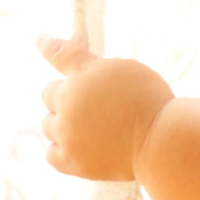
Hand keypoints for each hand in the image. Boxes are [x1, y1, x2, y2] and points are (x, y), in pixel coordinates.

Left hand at [37, 34, 174, 180]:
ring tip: (90, 128)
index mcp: (83, 75)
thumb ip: (97, 69)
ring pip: (48, 124)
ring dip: (63, 123)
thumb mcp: (128, 71)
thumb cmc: (152, 103)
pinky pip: (51, 154)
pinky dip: (62, 149)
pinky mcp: (72, 161)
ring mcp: (67, 133)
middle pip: (48, 94)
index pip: (60, 54)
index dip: (48, 45)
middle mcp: (69, 102)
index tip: (39, 38)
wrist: (161, 141)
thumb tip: (79, 73)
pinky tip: (78, 147)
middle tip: (90, 105)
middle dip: (65, 97)